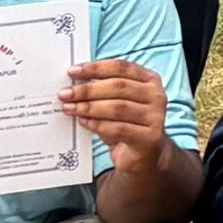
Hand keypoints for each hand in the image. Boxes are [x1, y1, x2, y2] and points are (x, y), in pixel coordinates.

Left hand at [60, 59, 175, 173]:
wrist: (145, 154)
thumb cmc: (127, 123)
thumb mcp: (117, 102)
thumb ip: (102, 90)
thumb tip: (75, 84)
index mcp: (149, 79)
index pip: (121, 67)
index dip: (95, 68)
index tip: (72, 72)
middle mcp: (156, 95)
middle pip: (118, 86)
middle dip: (87, 89)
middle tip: (65, 94)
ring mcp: (155, 116)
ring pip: (118, 107)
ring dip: (89, 107)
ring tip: (69, 108)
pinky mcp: (149, 137)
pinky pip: (119, 128)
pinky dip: (98, 125)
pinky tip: (84, 122)